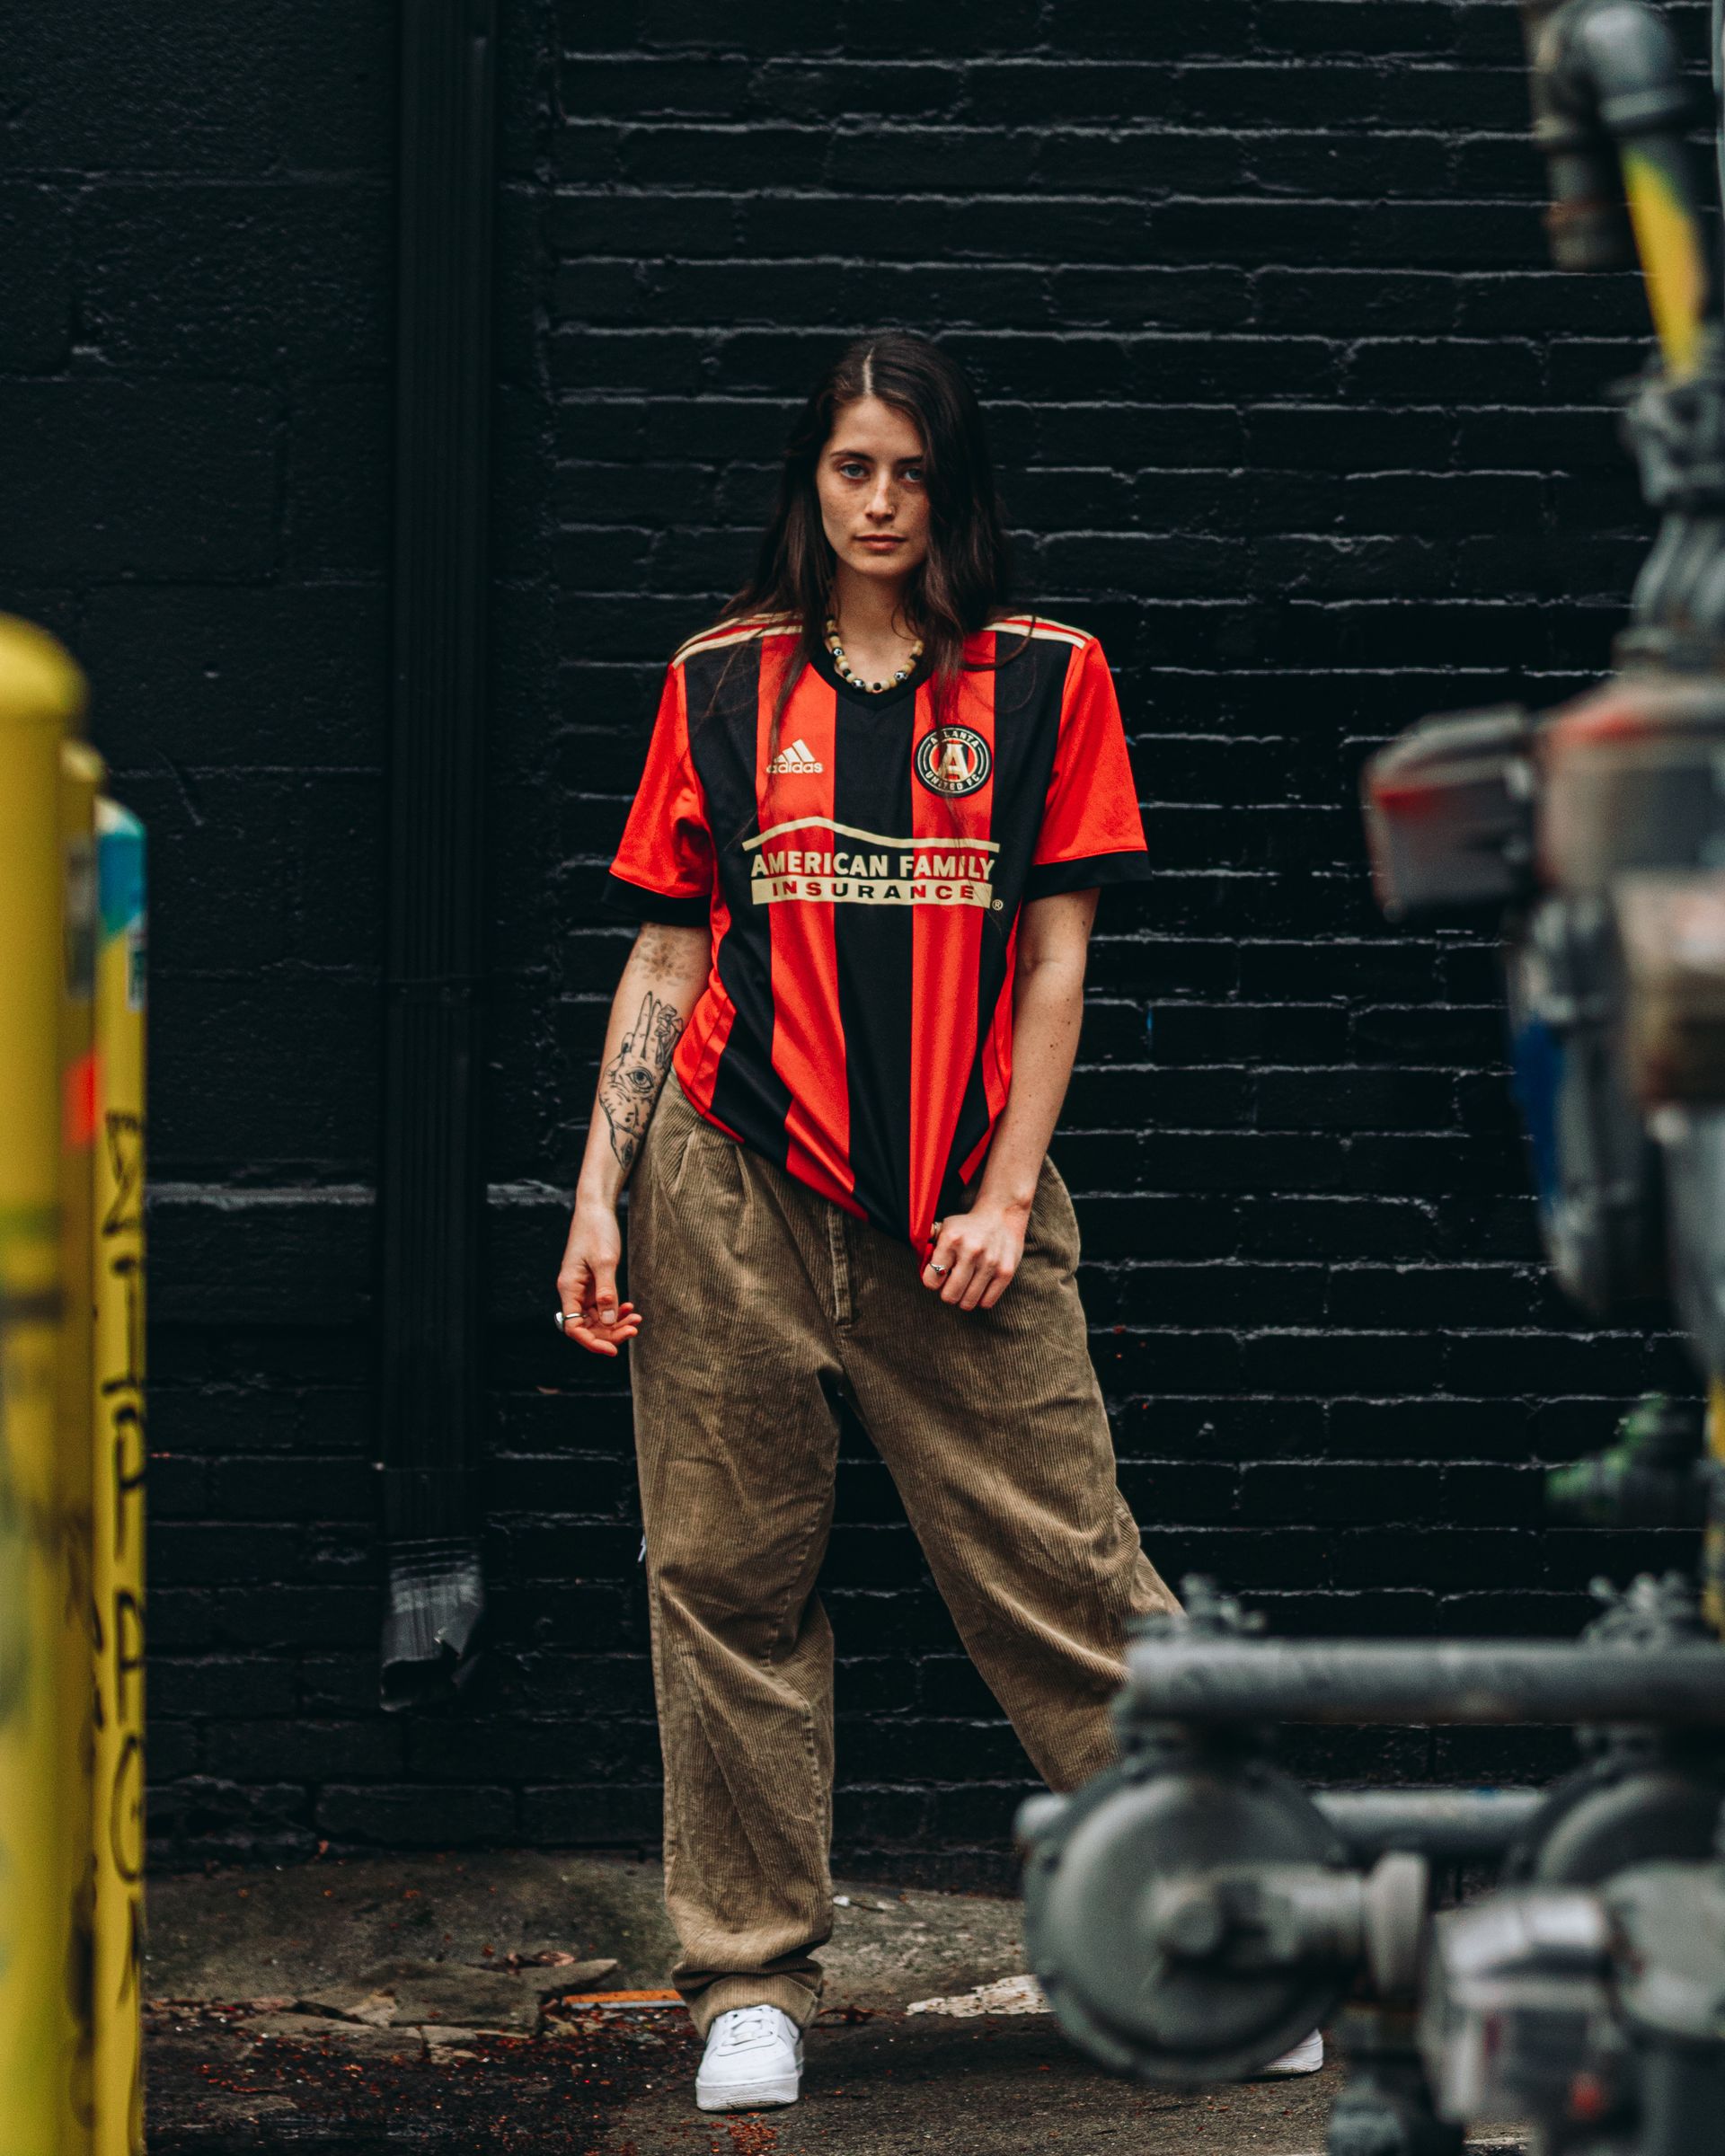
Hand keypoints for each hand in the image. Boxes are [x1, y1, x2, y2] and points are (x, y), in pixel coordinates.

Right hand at [557, 1198, 641, 1356]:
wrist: (596, 1209)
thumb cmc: (597, 1230)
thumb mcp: (605, 1261)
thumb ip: (608, 1292)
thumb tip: (610, 1321)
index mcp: (569, 1288)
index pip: (573, 1327)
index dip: (591, 1342)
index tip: (612, 1350)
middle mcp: (573, 1292)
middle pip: (587, 1327)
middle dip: (610, 1333)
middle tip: (635, 1329)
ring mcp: (583, 1289)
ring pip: (597, 1318)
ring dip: (616, 1323)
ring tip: (637, 1319)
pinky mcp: (594, 1284)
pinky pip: (604, 1306)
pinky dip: (617, 1310)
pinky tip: (631, 1308)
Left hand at [921, 1198, 1029, 1311]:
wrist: (1002, 1215)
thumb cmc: (967, 1227)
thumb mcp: (945, 1227)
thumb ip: (926, 1240)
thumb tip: (916, 1253)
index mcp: (951, 1239)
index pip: (931, 1280)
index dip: (932, 1281)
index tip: (938, 1276)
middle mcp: (970, 1251)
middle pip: (949, 1296)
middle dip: (947, 1293)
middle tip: (952, 1283)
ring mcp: (990, 1262)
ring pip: (968, 1303)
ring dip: (964, 1298)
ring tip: (966, 1285)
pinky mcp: (1005, 1272)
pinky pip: (986, 1303)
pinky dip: (981, 1299)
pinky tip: (980, 1286)